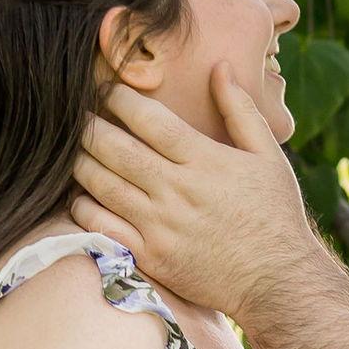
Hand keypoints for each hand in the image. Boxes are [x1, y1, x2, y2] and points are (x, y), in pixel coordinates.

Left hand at [74, 69, 326, 322]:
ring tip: (71, 148)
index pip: (150, 119)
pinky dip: (83, 207)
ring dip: (80, 162)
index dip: (120, 98)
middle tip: (73, 113)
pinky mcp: (152, 257)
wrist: (278, 281)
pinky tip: (80, 194)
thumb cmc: (275, 214)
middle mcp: (178, 191)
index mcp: (205, 161)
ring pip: (102, 185)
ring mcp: (161, 226)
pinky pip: (103, 227)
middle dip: (88, 126)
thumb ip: (240, 110)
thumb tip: (219, 66)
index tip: (106, 86)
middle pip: (116, 149)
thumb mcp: (268, 155)